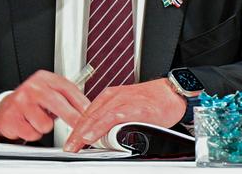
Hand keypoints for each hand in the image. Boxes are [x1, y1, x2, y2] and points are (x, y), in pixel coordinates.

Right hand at [0, 70, 90, 142]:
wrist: (5, 109)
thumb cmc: (32, 101)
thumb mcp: (49, 92)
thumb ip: (67, 97)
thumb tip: (87, 110)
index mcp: (45, 78)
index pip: (67, 88)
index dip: (81, 102)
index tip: (89, 113)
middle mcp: (33, 87)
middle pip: (58, 103)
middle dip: (72, 117)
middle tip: (80, 127)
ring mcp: (21, 102)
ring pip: (45, 123)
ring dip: (45, 127)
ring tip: (38, 121)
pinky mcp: (12, 117)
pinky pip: (32, 133)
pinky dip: (33, 133)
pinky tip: (28, 125)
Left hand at [63, 78, 186, 152]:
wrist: (173, 94)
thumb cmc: (153, 101)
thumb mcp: (128, 106)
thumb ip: (114, 118)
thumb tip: (101, 135)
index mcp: (111, 96)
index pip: (88, 113)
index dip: (76, 128)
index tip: (70, 141)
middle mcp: (115, 97)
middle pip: (89, 115)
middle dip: (76, 133)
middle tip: (69, 147)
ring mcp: (124, 102)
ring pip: (98, 116)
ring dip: (85, 132)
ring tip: (76, 145)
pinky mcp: (136, 109)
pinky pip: (113, 118)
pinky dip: (101, 127)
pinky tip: (93, 136)